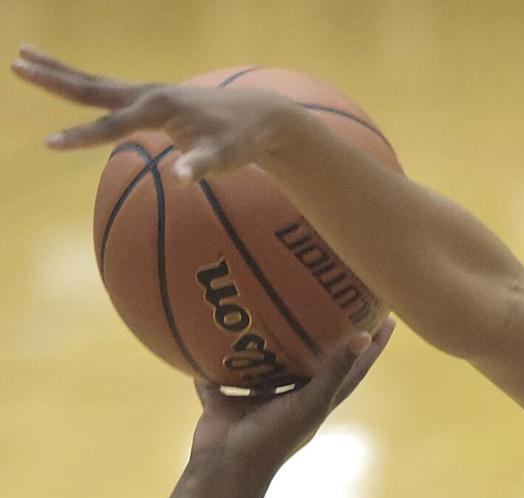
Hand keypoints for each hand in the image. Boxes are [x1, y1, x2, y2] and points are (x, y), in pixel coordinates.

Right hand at [11, 45, 305, 179]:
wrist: (260, 117)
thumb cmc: (240, 141)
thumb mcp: (223, 158)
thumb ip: (201, 166)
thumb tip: (184, 177)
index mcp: (158, 108)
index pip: (110, 125)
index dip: (81, 137)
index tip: (50, 143)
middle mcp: (149, 94)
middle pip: (92, 86)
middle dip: (53, 78)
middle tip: (16, 63)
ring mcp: (151, 93)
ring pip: (97, 82)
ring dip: (61, 71)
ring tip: (25, 56)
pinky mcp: (155, 98)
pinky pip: (112, 89)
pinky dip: (86, 83)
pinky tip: (72, 82)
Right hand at [190, 318, 394, 471]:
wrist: (225, 467)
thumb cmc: (274, 437)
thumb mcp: (310, 403)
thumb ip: (335, 372)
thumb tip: (364, 337)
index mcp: (316, 400)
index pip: (353, 367)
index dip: (371, 346)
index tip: (386, 317)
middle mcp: (290, 398)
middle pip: (310, 360)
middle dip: (319, 334)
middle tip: (327, 299)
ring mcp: (258, 399)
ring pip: (264, 364)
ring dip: (264, 341)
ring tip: (265, 304)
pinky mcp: (226, 400)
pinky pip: (218, 374)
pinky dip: (211, 358)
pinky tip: (210, 327)